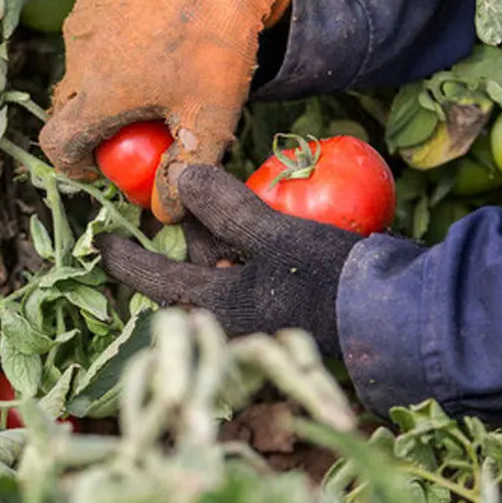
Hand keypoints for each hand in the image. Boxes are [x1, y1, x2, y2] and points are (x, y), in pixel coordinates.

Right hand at [38, 0, 291, 223]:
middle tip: (131, 131)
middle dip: (90, 129)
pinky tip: (142, 51)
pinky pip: (85, 45)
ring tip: (144, 87)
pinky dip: (103, 57)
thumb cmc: (216, 53)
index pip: (57, 144)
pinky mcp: (91, 3)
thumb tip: (164, 213)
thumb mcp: (209, 122)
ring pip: (77, 77)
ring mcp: (81, 27)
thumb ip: (184, 173)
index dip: (73, 165)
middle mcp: (78, 60)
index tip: (100, 166)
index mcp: (98, 93)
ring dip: (98, 91)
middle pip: (66, 112)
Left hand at [95, 165, 360, 358]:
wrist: (398, 319)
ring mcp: (261, 321)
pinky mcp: (290, 314)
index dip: (127, 258)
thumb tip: (182, 179)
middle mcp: (232, 323)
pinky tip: (267, 226)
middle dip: (194, 231)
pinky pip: (255, 278)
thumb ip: (226, 208)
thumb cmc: (329, 281)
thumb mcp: (274, 235)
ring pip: (226, 271)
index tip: (103, 245)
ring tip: (233, 199)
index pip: (157, 278)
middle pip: (195, 269)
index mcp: (216, 311)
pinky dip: (252, 252)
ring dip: (225, 237)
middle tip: (194, 190)